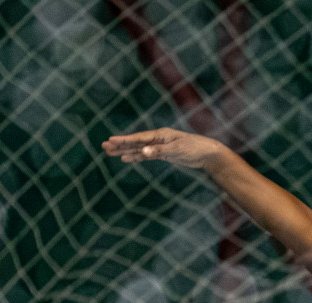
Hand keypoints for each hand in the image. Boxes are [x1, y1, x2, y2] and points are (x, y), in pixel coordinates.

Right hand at [102, 128, 230, 173]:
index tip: (110, 140)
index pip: (138, 138)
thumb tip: (143, 152)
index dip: (124, 140)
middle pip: (135, 142)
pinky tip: (126, 158)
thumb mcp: (176, 150)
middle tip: (104, 146)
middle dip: (120, 145)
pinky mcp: (163, 154)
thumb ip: (159, 151)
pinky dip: (136, 157)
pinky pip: (145, 155)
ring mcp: (159, 146)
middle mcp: (157, 139)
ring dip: (125, 151)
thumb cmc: (194, 148)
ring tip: (110, 153)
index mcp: (160, 135)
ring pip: (138, 149)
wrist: (207, 153)